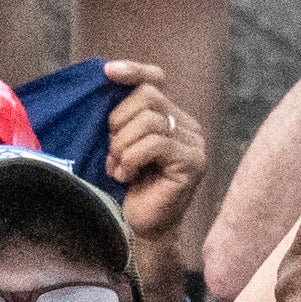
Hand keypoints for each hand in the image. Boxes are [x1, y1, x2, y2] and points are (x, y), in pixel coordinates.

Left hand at [99, 59, 204, 287]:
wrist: (143, 230)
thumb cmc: (129, 189)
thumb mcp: (120, 145)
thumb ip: (121, 118)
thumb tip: (106, 81)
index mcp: (171, 116)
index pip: (155, 80)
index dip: (133, 71)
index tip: (107, 72)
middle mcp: (188, 125)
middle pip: (148, 97)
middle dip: (119, 122)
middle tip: (112, 153)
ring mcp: (194, 143)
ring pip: (151, 121)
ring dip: (123, 145)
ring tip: (118, 168)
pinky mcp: (193, 161)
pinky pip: (155, 143)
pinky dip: (132, 158)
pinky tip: (127, 176)